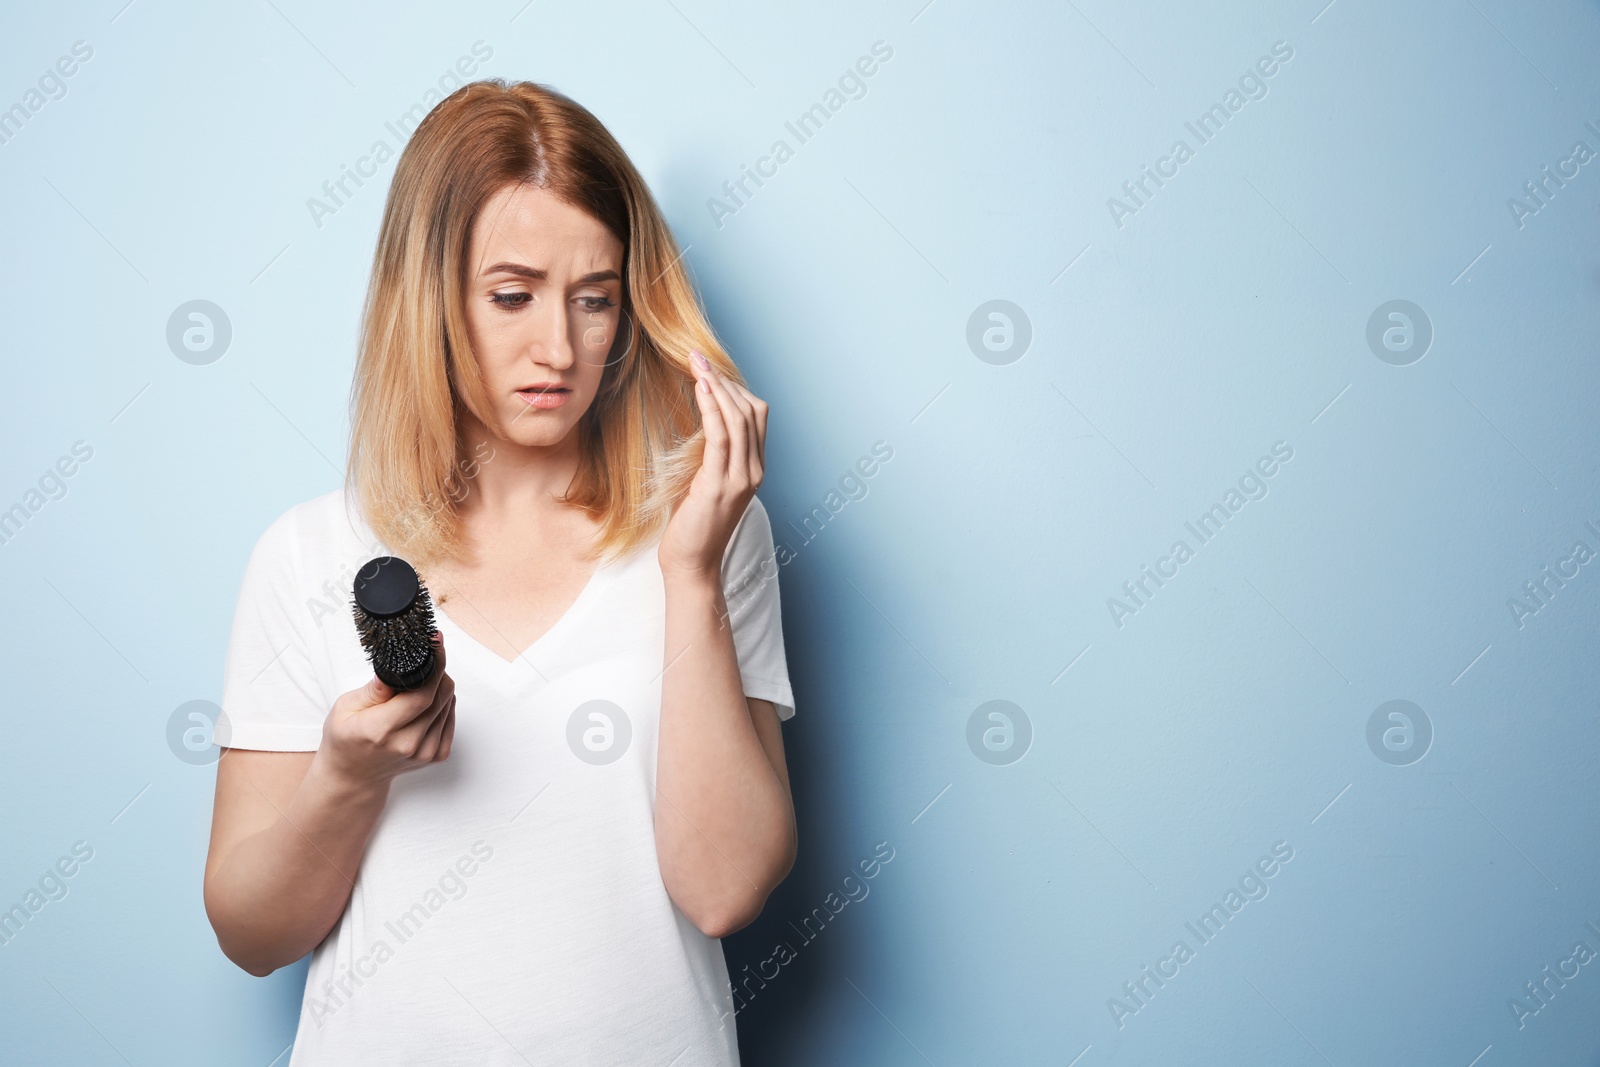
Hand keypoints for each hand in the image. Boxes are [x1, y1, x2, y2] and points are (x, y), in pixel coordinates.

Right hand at [314, 632, 456, 789]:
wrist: (354, 776)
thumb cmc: (345, 740)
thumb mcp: (346, 708)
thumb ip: (375, 688)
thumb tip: (396, 666)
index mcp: (381, 730)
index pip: (421, 696)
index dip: (434, 667)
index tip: (435, 643)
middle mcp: (407, 744)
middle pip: (440, 697)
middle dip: (438, 671)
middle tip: (428, 657)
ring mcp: (425, 753)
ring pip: (448, 705)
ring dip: (440, 687)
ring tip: (419, 683)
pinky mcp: (436, 756)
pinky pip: (450, 718)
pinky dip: (443, 704)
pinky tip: (426, 701)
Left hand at [658, 349, 768, 582]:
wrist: (691, 565)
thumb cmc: (692, 526)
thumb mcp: (704, 482)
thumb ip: (709, 455)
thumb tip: (698, 424)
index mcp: (753, 470)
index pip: (756, 417)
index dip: (735, 388)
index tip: (710, 369)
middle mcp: (754, 472)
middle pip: (751, 412)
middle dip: (726, 380)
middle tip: (699, 357)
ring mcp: (740, 480)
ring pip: (738, 420)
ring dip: (718, 388)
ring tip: (697, 365)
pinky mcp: (719, 486)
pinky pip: (721, 438)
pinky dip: (712, 409)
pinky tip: (701, 390)